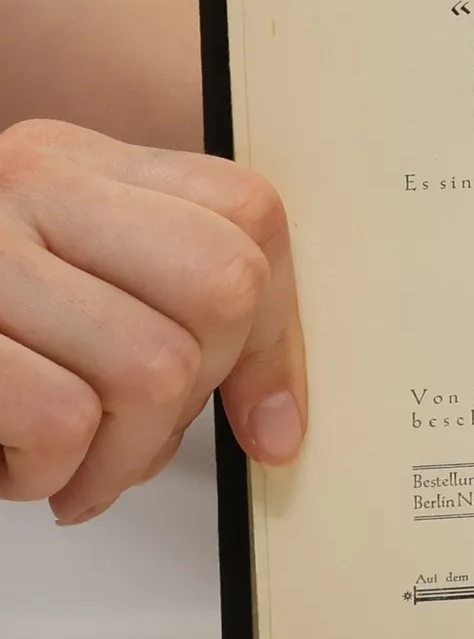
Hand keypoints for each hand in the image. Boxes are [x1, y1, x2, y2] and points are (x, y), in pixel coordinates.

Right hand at [0, 119, 305, 522]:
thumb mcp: (73, 303)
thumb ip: (178, 325)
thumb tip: (281, 427)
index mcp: (73, 162)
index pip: (248, 217)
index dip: (272, 332)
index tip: (261, 414)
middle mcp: (24, 181)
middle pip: (220, 288)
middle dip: (197, 395)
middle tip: (132, 434)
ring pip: (152, 369)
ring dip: (120, 458)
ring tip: (66, 464)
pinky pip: (61, 420)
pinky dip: (49, 476)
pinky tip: (11, 466)